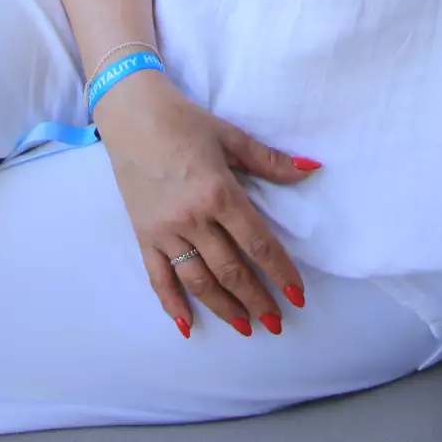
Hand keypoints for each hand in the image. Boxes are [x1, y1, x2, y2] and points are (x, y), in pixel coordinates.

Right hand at [97, 72, 317, 338]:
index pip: (257, 243)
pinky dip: (173, 305)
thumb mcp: (231, 136)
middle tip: (276, 323)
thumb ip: (270, 161)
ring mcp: (165, 231)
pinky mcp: (142, 236)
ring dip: (224, 308)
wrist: (130, 113)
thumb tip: (311, 170)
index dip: (280, 272)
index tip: (297, 296)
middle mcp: (192, 218)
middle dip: (256, 300)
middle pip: (230, 270)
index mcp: (219, 193)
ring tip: (245, 327)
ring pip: (199, 281)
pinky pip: (158, 278)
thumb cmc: (184, 121)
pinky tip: (188, 326)